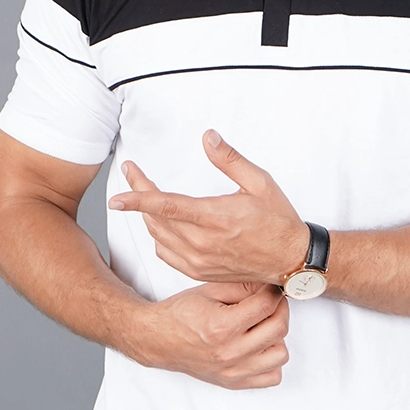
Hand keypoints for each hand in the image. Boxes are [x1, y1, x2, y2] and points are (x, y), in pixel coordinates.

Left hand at [109, 130, 308, 286]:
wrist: (290, 259)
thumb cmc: (278, 220)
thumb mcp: (260, 182)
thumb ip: (230, 159)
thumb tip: (208, 138)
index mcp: (215, 217)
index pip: (166, 206)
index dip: (138, 197)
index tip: (118, 192)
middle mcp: (203, 242)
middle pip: (156, 219)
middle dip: (138, 196)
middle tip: (133, 175)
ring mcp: (200, 261)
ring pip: (159, 237)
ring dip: (148, 217)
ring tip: (145, 197)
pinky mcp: (201, 272)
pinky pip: (167, 255)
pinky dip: (159, 238)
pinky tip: (162, 226)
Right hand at [137, 280, 289, 388]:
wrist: (159, 340)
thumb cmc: (181, 314)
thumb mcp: (210, 290)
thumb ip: (243, 286)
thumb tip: (271, 284)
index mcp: (222, 326)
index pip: (267, 306)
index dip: (274, 291)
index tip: (272, 287)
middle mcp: (230, 353)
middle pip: (279, 328)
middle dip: (280, 309)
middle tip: (271, 302)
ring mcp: (233, 371)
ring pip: (280, 354)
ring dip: (277, 337)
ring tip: (263, 326)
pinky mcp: (234, 382)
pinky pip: (272, 377)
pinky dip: (271, 361)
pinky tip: (260, 346)